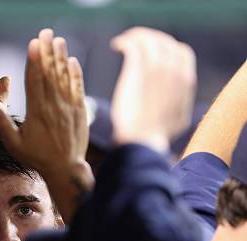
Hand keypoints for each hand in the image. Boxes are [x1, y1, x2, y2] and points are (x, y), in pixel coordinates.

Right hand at [0, 29, 88, 177]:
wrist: (65, 169)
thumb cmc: (37, 158)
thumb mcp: (14, 144)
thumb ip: (1, 123)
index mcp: (36, 112)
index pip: (34, 80)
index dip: (34, 60)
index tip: (33, 44)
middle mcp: (54, 106)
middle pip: (50, 73)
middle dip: (48, 51)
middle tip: (46, 33)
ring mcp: (68, 107)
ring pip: (64, 77)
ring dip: (61, 57)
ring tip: (59, 40)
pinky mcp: (80, 111)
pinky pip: (78, 88)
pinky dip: (75, 73)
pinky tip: (72, 61)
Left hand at [110, 27, 196, 151]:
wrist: (142, 141)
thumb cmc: (154, 137)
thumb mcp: (177, 119)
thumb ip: (179, 102)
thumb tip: (178, 98)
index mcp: (185, 81)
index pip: (181, 52)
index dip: (167, 48)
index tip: (152, 52)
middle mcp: (174, 71)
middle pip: (164, 42)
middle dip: (149, 39)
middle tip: (134, 44)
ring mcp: (157, 69)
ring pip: (148, 40)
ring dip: (134, 37)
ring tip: (122, 42)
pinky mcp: (138, 70)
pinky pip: (133, 45)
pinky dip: (125, 41)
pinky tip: (116, 45)